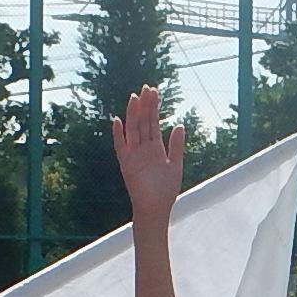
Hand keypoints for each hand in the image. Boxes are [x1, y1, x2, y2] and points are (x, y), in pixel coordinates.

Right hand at [110, 88, 183, 221]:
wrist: (155, 208)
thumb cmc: (165, 190)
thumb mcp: (175, 165)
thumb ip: (176, 145)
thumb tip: (179, 125)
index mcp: (155, 147)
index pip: (153, 122)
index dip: (153, 107)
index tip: (153, 91)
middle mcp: (143, 148)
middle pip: (143, 122)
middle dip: (145, 105)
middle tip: (146, 88)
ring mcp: (133, 154)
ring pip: (133, 129)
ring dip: (133, 114)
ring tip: (135, 98)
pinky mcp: (126, 164)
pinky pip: (120, 146)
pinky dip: (118, 134)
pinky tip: (118, 121)